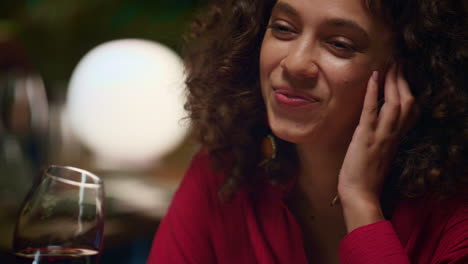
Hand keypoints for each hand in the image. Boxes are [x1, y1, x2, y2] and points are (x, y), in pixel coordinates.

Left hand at [337, 64, 418, 231]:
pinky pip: (371, 111)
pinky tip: (373, 77)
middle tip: (399, 63)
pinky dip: (372, 93)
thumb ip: (383, 138)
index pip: (411, 111)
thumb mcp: (379, 154)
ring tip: (389, 65)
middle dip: (404, 80)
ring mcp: (380, 136)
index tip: (405, 77)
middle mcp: (392, 135)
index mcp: (396, 139)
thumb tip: (377, 124)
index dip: (409, 92)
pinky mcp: (365, 137)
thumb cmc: (366, 178)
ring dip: (392, 81)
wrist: (360, 194)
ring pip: (394, 104)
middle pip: (406, 102)